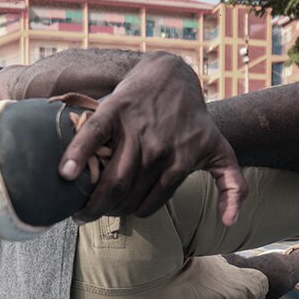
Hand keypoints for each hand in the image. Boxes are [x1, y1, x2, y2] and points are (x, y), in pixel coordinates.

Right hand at [60, 52, 246, 223]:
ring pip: (111, 178)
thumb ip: (233, 186)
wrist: (174, 76)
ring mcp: (136, 129)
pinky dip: (77, 156)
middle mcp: (159, 149)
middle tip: (92, 214)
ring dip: (92, 200)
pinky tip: (65, 175)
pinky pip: (93, 137)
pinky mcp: (115, 110)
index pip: (148, 205)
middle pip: (126, 195)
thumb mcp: (221, 150)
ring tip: (79, 210)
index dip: (130, 213)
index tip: (118, 213)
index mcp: (181, 162)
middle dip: (107, 211)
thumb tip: (229, 222)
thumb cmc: (195, 121)